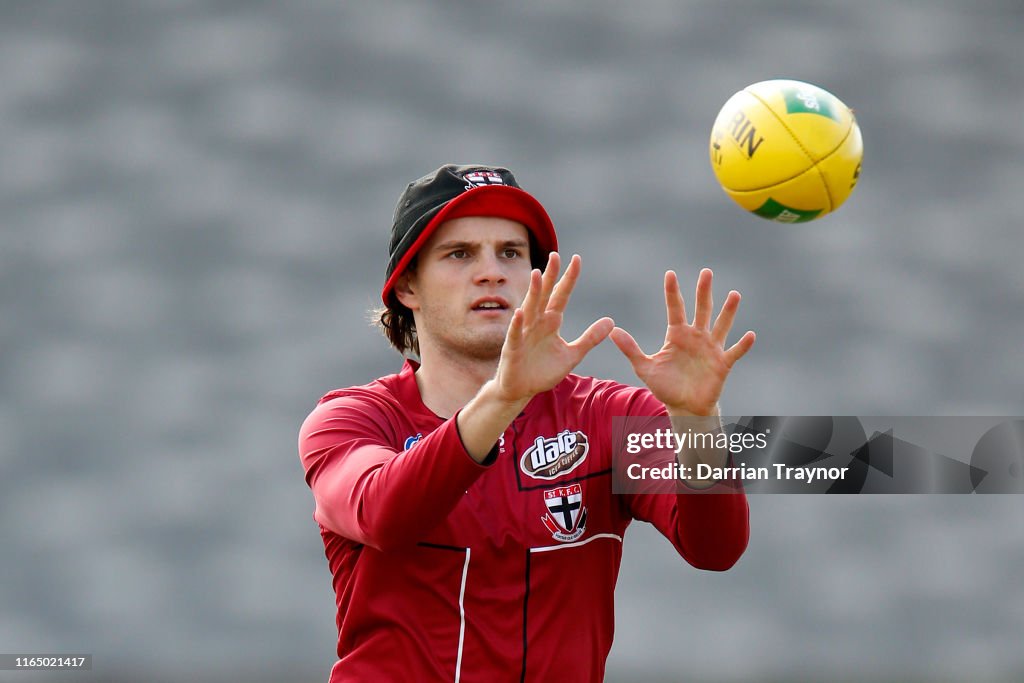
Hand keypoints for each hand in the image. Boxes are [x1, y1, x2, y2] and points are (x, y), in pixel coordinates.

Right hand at [494, 253, 613, 403]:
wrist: (521, 390)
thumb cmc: (543, 371)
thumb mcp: (572, 355)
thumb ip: (590, 338)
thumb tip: (611, 321)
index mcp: (551, 322)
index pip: (561, 295)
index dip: (568, 279)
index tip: (577, 259)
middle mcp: (537, 323)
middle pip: (544, 295)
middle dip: (550, 276)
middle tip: (555, 255)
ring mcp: (523, 334)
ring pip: (529, 309)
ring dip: (533, 292)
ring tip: (536, 274)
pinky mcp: (513, 349)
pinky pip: (516, 334)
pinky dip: (518, 324)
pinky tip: (521, 312)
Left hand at [610, 268, 754, 415]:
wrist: (684, 407)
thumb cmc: (666, 386)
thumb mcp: (645, 367)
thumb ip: (631, 349)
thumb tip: (612, 331)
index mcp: (677, 335)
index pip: (675, 308)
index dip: (672, 292)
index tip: (670, 273)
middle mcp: (696, 337)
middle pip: (701, 309)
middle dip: (703, 292)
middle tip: (706, 272)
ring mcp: (711, 349)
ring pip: (721, 325)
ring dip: (728, 311)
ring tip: (734, 295)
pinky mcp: (722, 364)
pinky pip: (734, 352)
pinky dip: (743, 345)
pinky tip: (750, 334)